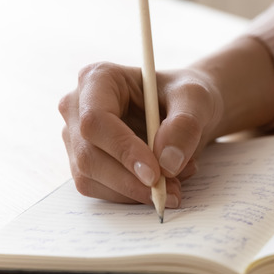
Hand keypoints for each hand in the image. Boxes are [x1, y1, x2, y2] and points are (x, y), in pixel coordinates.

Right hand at [59, 63, 222, 206]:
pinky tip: (162, 183)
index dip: (123, 150)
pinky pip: (100, 190)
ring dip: (135, 191)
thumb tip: (167, 163)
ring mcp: (77, 138)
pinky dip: (133, 195)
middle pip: (88, 155)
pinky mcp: (85, 163)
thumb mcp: (196, 99)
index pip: (96, 120)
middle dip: (131, 181)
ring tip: (175, 183)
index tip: (154, 174)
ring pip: (90, 178)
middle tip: (171, 191)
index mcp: (98, 79)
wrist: (186, 111)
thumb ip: (185, 125)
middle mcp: (78, 108)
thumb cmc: (186, 96)